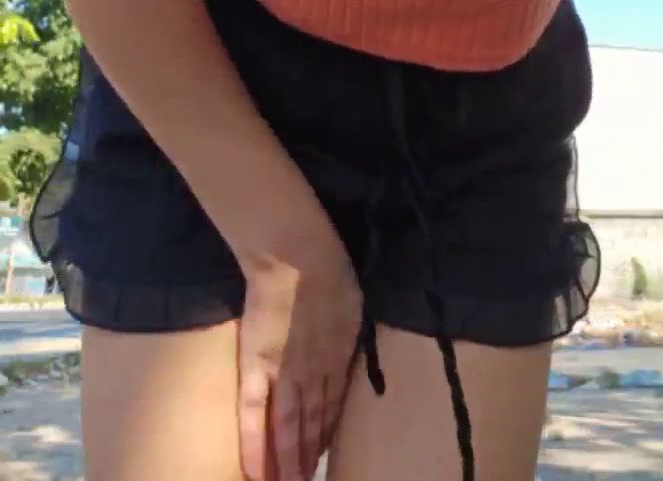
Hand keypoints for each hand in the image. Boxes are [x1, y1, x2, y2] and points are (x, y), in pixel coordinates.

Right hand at [238, 208, 362, 480]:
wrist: (296, 258)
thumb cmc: (329, 267)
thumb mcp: (352, 302)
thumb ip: (347, 328)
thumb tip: (347, 336)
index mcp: (338, 356)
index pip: (333, 405)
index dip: (328, 433)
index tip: (325, 456)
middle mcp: (316, 373)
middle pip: (313, 423)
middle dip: (310, 456)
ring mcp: (286, 373)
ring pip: (290, 428)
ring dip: (290, 461)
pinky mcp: (257, 366)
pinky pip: (256, 415)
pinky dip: (257, 445)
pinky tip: (256, 472)